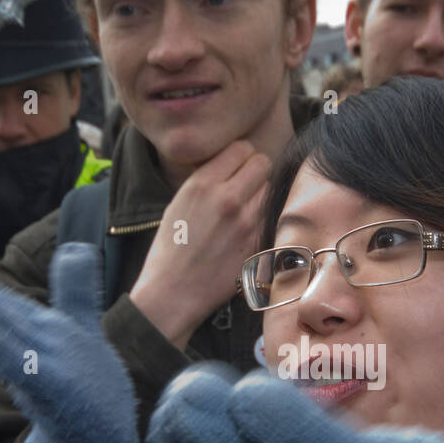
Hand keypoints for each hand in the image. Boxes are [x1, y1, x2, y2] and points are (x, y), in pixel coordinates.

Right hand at [129, 141, 270, 348]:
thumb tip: (232, 166)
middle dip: (256, 173)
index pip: (241, 149)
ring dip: (262, 197)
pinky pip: (272, 218)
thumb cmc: (171, 249)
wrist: (172, 293)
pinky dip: (265, 221)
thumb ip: (207, 182)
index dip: (241, 158)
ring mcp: (246, 223)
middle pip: (263, 164)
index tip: (237, 169)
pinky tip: (249, 232)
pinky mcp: (258, 245)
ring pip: (271, 190)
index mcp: (202, 184)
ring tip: (246, 212)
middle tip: (246, 189)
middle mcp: (227, 198)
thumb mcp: (178, 203)